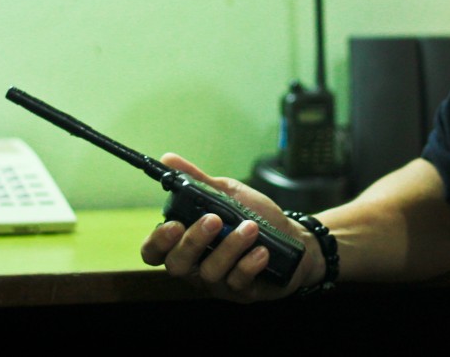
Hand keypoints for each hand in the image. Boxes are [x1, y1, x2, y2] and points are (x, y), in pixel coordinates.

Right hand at [139, 153, 313, 301]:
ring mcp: (219, 282)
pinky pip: (238, 283)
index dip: (157, 242)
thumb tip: (169, 158)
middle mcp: (197, 265)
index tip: (173, 224)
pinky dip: (249, 264)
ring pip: (210, 272)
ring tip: (250, 227)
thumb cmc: (255, 215)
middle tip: (214, 220)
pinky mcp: (242, 292)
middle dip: (193, 241)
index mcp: (186, 241)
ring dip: (230, 246)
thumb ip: (197, 181)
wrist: (294, 236)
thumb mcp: (226, 194)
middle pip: (177, 265)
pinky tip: (261, 251)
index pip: (155, 251)